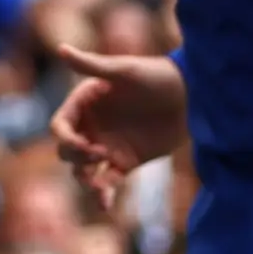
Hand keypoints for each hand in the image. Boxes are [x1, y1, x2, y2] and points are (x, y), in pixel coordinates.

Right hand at [48, 45, 187, 209]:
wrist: (193, 95)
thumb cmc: (157, 76)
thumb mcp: (124, 70)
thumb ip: (92, 65)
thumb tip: (60, 48)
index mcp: (85, 104)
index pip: (60, 126)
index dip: (66, 138)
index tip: (85, 145)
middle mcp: (92, 126)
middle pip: (67, 151)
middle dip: (76, 157)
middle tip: (100, 154)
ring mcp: (108, 145)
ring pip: (83, 171)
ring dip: (86, 181)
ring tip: (100, 188)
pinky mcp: (125, 162)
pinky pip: (107, 182)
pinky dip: (104, 195)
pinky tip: (107, 205)